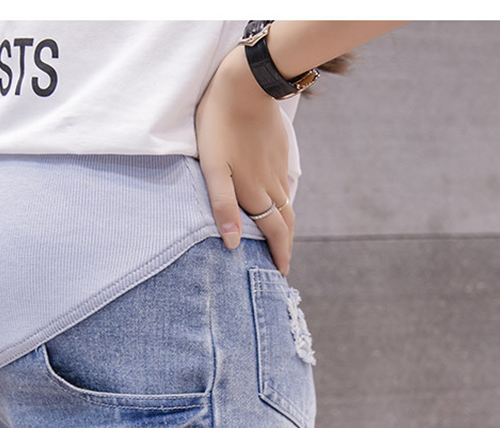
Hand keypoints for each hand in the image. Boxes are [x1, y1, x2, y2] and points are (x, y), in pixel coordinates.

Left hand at [195, 43, 294, 274]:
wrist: (247, 83)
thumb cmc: (220, 125)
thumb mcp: (213, 168)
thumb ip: (222, 206)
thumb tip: (232, 243)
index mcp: (255, 192)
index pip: (274, 232)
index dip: (280, 254)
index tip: (283, 272)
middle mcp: (272, 183)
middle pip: (285, 221)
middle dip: (286, 245)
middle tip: (284, 263)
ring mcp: (278, 167)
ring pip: (286, 203)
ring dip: (285, 225)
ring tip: (280, 238)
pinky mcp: (279, 151)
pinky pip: (284, 184)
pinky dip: (284, 201)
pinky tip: (277, 202)